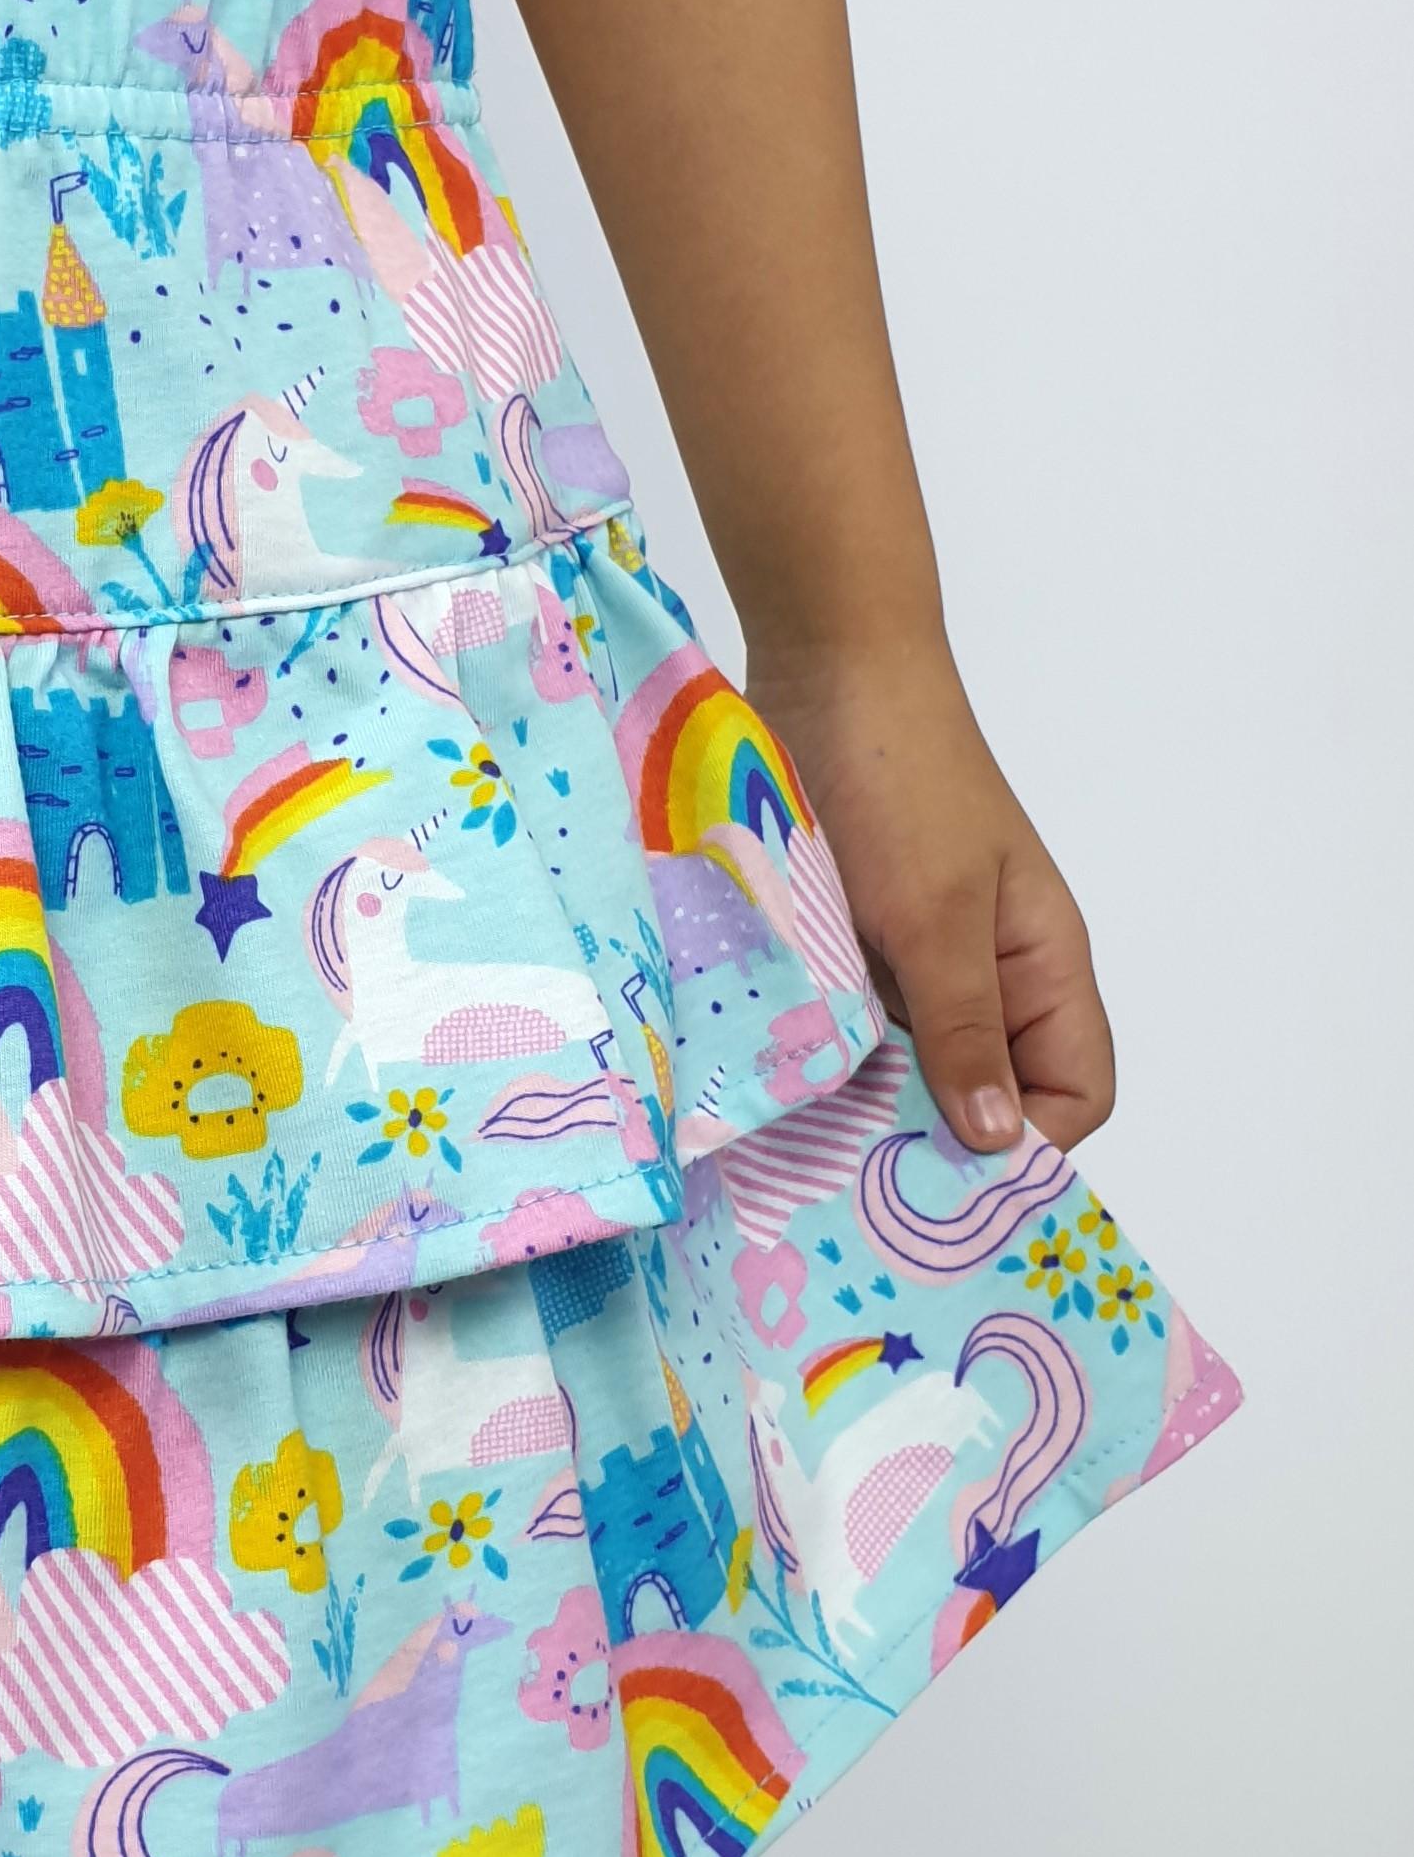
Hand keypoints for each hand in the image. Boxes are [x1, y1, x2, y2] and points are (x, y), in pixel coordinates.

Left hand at [745, 636, 1112, 1156]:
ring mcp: (916, 956)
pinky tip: (781, 1085)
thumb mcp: (937, 917)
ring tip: (808, 1148)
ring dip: (868, 1100)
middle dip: (934, 1139)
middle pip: (988, 1091)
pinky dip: (827, 1054)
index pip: (1075, 1094)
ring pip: (911, 1065)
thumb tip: (1000, 1141)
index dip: (1029, 1147)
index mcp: (1044, 965)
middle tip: (859, 1187)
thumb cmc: (900, 780)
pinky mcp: (851, 940)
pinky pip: (854, 1023)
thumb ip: (967, 1029)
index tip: (947, 1186)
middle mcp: (989, 972)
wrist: (828, 669)